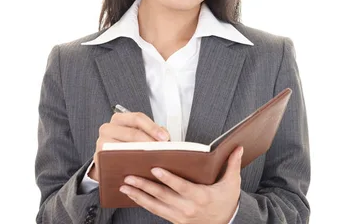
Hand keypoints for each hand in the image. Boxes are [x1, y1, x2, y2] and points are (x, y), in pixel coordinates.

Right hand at [88, 111, 169, 181]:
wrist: (108, 159)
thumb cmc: (126, 145)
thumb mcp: (138, 135)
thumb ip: (152, 132)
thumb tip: (165, 137)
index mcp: (118, 119)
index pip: (137, 118)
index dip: (153, 127)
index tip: (164, 138)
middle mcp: (107, 128)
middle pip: (132, 133)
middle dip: (149, 142)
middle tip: (162, 151)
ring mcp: (101, 143)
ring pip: (124, 148)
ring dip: (141, 154)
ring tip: (154, 160)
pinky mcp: (99, 159)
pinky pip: (116, 161)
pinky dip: (130, 165)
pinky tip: (142, 169)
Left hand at [119, 146, 243, 223]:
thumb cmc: (227, 202)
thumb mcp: (232, 184)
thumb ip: (232, 165)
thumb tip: (238, 147)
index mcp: (201, 197)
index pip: (181, 187)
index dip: (168, 179)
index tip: (155, 169)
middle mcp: (188, 209)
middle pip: (163, 196)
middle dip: (144, 186)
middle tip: (129, 176)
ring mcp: (180, 217)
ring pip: (155, 205)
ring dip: (138, 195)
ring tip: (125, 185)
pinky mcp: (175, 221)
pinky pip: (156, 212)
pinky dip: (143, 203)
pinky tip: (133, 195)